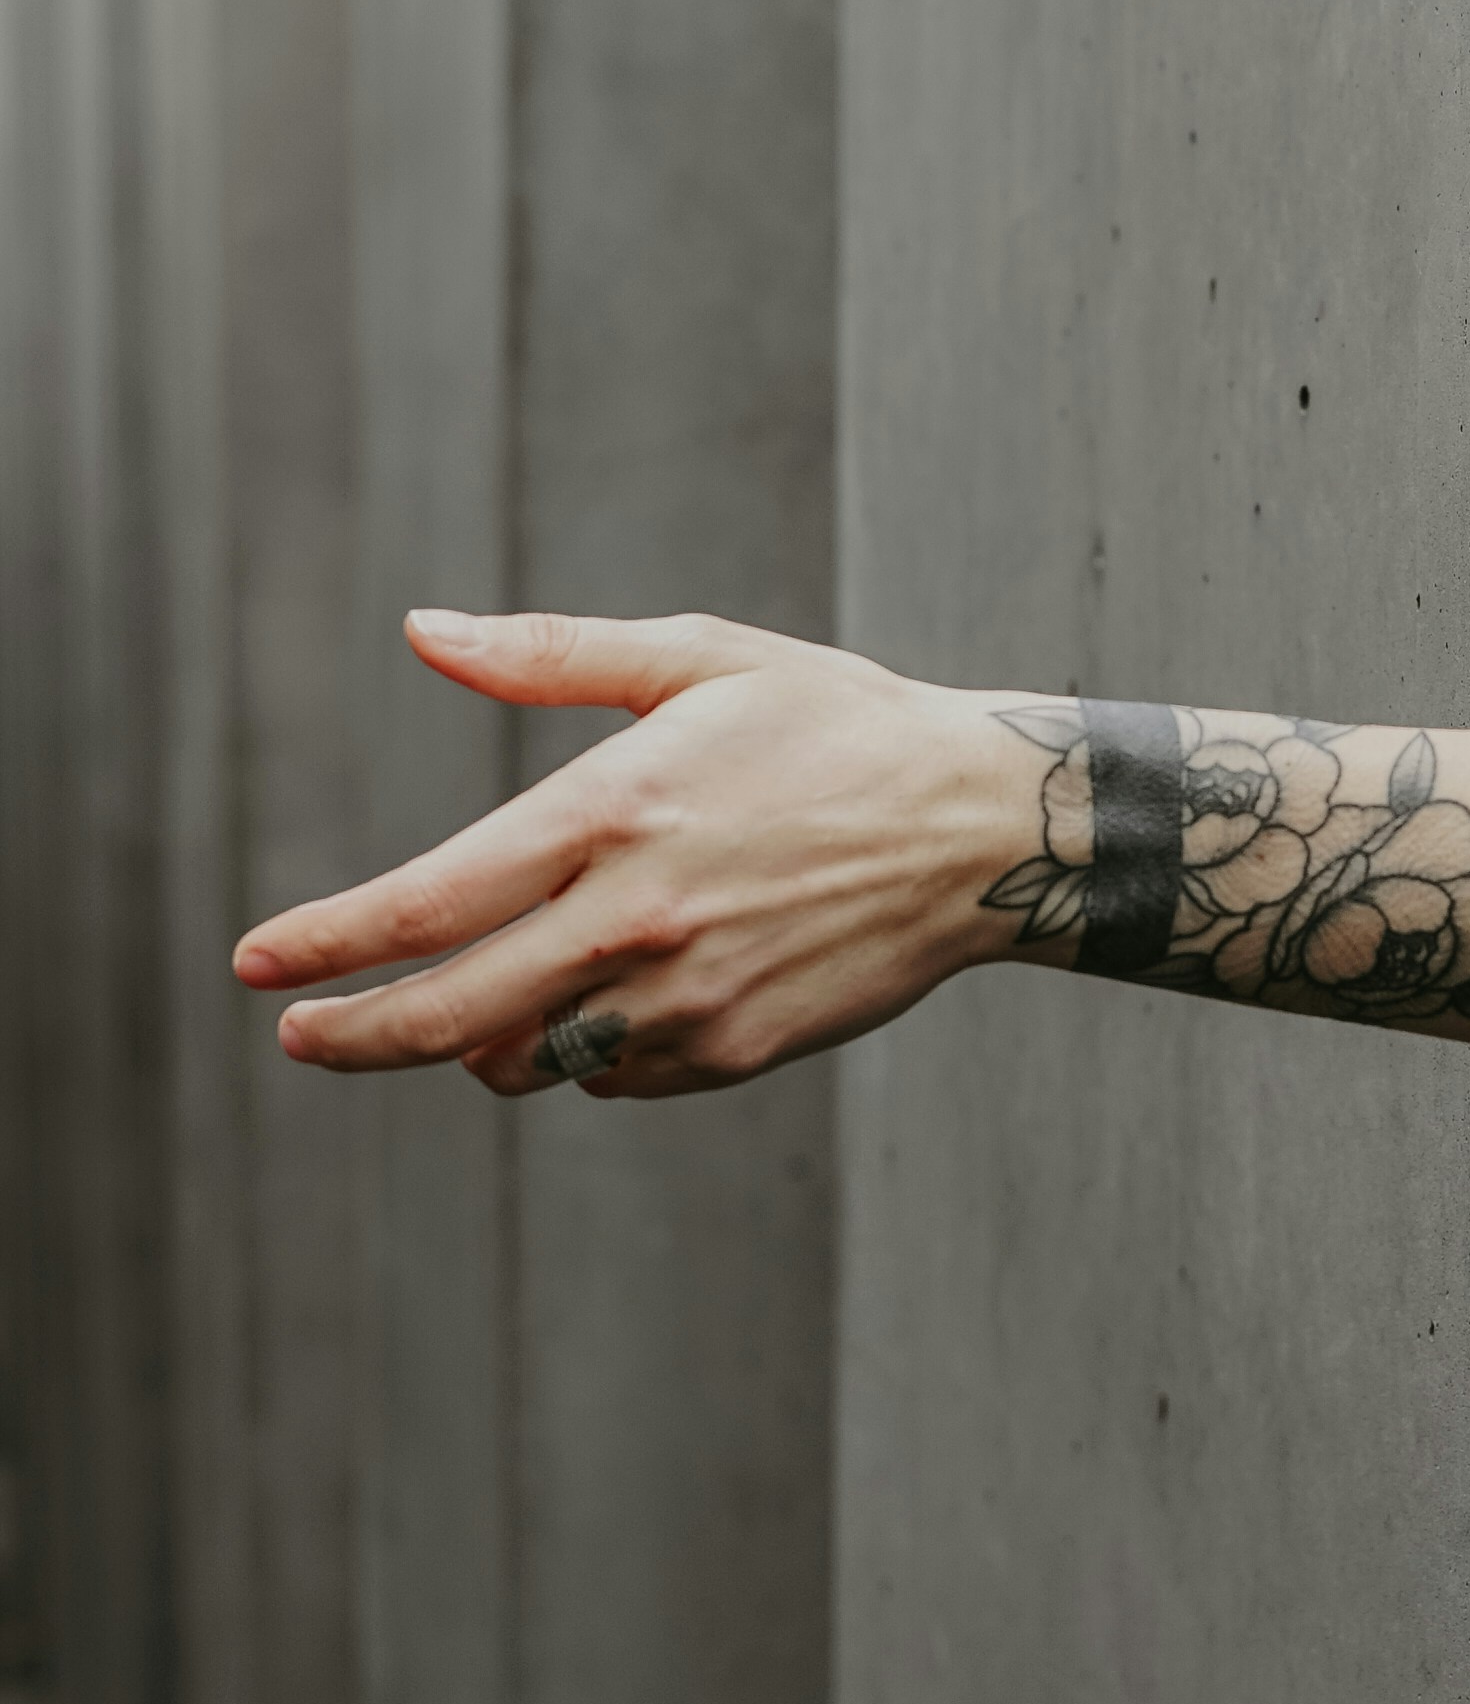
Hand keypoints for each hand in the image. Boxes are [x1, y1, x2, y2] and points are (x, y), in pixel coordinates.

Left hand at [234, 611, 1026, 1095]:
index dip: (327, 940)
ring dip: (480, 1040)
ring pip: (524, 1058)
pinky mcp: (731, 1051)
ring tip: (487, 996)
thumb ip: (547, 652)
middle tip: (301, 1032)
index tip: (255, 963)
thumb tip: (421, 628)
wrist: (979, 828)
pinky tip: (621, 991)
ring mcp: (685, 998)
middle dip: (351, 1033)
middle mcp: (635, 917)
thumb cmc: (832, 722)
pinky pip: (612, 1074)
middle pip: (446, 1015)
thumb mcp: (697, 658)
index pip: (427, 902)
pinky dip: (587, 1047)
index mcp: (613, 809)